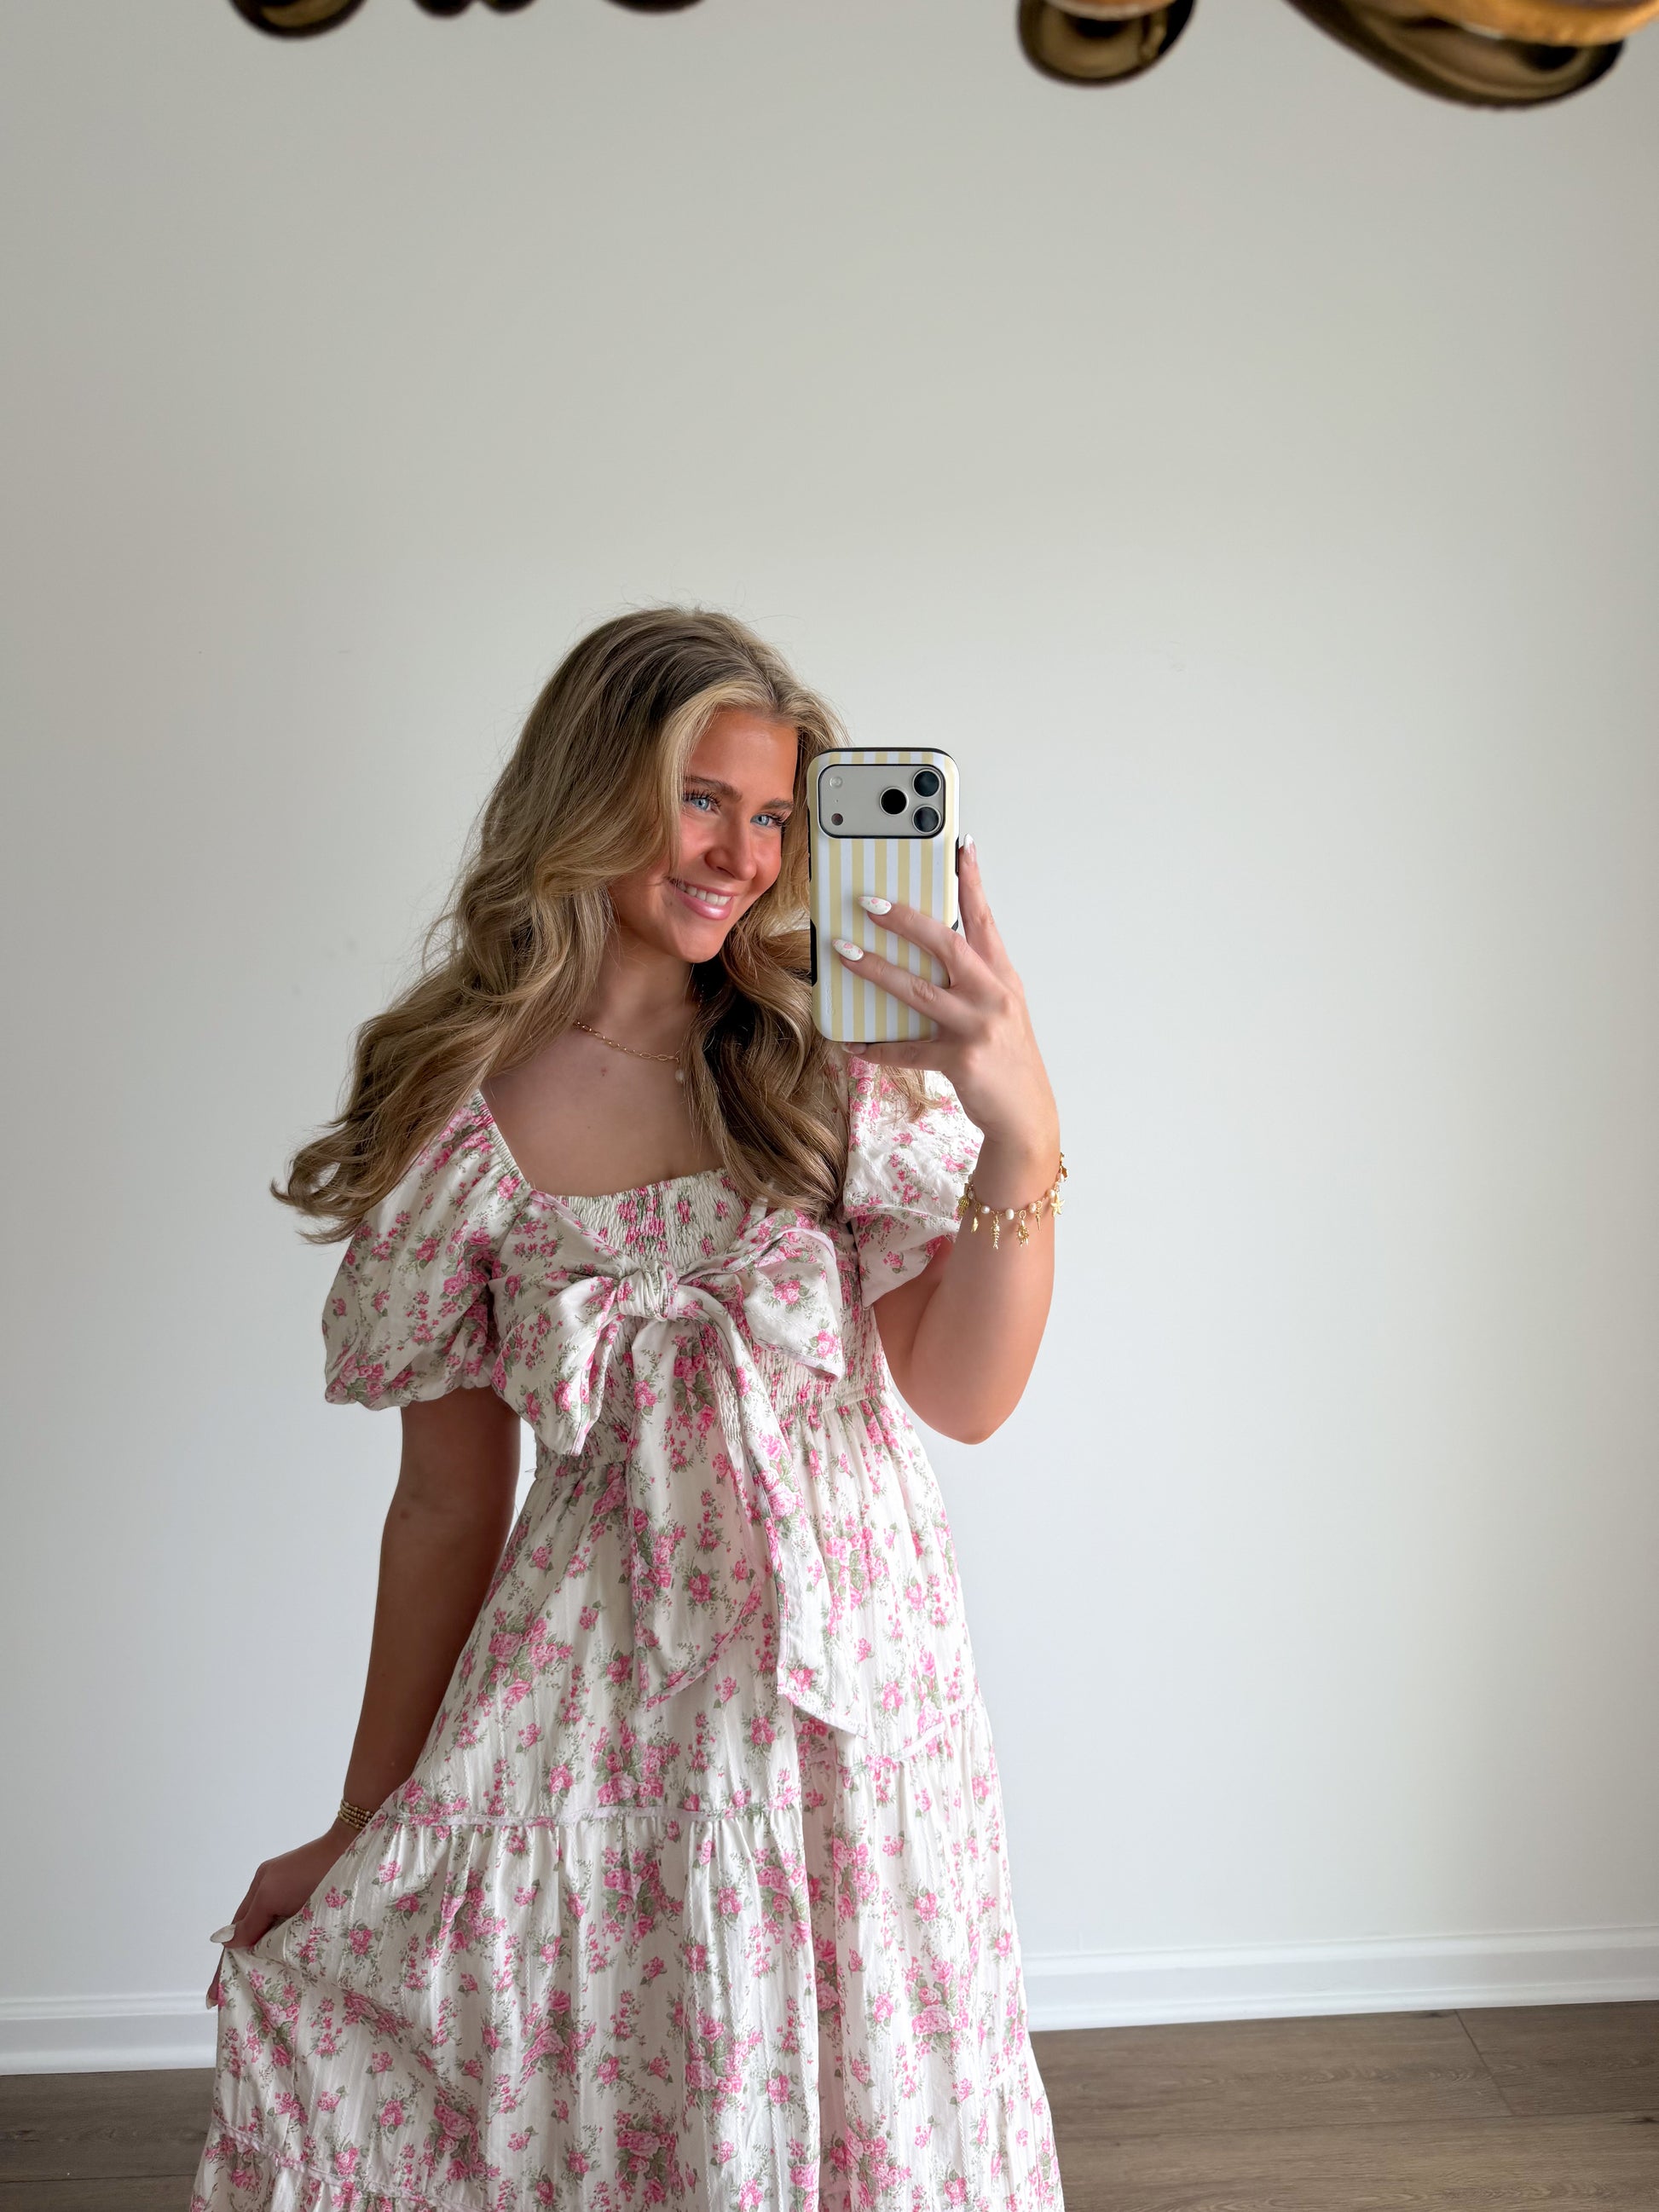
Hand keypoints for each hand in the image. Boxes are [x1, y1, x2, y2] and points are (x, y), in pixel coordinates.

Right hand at [204, 1821, 357, 2006]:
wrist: (353, 1850)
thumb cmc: (310, 1871)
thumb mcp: (272, 1894)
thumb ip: (251, 1920)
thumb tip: (227, 1944)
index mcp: (261, 1891)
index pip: (237, 1932)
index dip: (226, 1962)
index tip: (212, 1996)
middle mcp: (276, 1896)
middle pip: (254, 1937)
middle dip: (244, 1964)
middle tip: (235, 1997)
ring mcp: (296, 1903)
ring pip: (274, 1939)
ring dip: (267, 1959)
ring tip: (259, 1990)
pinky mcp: (317, 1911)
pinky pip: (294, 1937)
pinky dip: (286, 1952)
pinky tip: (287, 1969)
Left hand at [832, 834, 1058, 1185]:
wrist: (1026, 1115)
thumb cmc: (1008, 1058)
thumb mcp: (1002, 1009)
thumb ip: (973, 978)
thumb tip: (928, 947)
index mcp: (1002, 977)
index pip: (984, 919)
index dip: (971, 881)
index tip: (959, 845)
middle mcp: (993, 995)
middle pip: (945, 944)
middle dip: (904, 919)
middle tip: (868, 901)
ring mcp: (977, 1027)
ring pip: (917, 990)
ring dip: (876, 969)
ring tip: (844, 951)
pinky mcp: (961, 1060)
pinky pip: (907, 1050)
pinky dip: (877, 1049)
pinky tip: (853, 1045)